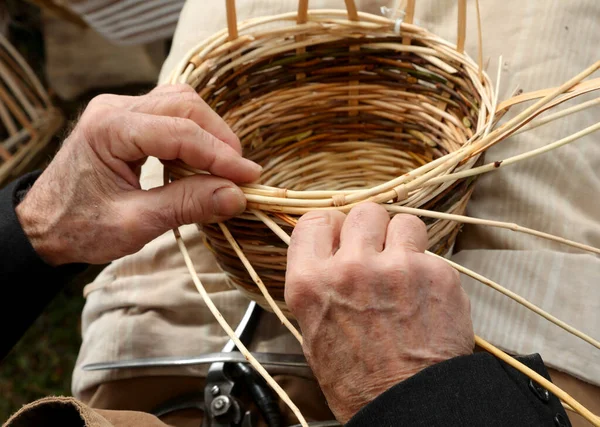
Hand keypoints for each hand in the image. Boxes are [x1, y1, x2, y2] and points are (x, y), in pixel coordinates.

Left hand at [16, 84, 260, 265]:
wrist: (43, 224)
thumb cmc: (79, 227)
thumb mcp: (134, 224)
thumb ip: (186, 205)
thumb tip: (236, 196)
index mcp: (109, 129)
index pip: (180, 132)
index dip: (221, 155)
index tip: (251, 178)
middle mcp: (115, 108)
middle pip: (184, 104)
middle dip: (219, 138)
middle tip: (240, 174)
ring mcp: (121, 109)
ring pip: (181, 103)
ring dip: (210, 133)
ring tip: (225, 168)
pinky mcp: (128, 119)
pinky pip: (172, 115)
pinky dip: (195, 135)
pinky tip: (203, 162)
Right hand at [285, 202, 473, 422]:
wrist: (408, 407)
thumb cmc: (359, 381)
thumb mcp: (313, 332)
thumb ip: (318, 284)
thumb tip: (327, 256)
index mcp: (311, 282)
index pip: (314, 220)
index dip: (330, 226)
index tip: (340, 234)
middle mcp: (350, 268)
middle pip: (362, 212)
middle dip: (370, 228)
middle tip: (376, 250)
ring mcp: (396, 268)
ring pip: (403, 222)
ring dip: (404, 240)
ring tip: (405, 268)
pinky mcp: (436, 274)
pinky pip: (432, 253)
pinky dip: (429, 270)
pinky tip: (424, 297)